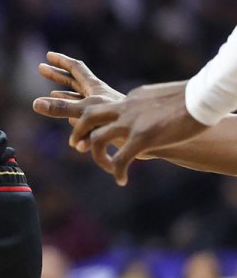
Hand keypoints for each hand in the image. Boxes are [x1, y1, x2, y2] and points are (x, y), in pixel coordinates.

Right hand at [32, 51, 124, 124]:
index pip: (76, 68)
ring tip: (52, 94)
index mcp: (95, 87)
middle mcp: (98, 96)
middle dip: (57, 75)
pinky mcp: (105, 125)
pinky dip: (74, 117)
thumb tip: (35, 104)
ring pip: (78, 100)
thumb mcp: (85, 112)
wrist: (146, 138)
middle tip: (40, 68)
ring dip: (64, 96)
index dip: (61, 61)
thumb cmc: (120, 121)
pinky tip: (71, 121)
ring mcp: (102, 109)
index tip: (48, 55)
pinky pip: (85, 118)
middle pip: (74, 81)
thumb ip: (60, 108)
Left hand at [67, 80, 207, 185]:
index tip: (92, 131)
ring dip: (97, 156)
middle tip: (76, 146)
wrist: (202, 98)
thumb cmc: (192, 98)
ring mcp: (131, 123)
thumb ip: (151, 105)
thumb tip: (153, 112)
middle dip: (79, 131)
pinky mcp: (143, 137)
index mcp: (131, 99)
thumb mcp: (163, 97)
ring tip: (107, 168)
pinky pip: (122, 158)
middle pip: (89, 116)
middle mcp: (125, 108)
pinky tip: (121, 180)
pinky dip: (117, 171)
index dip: (96, 121)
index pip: (105, 109)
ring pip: (98, 139)